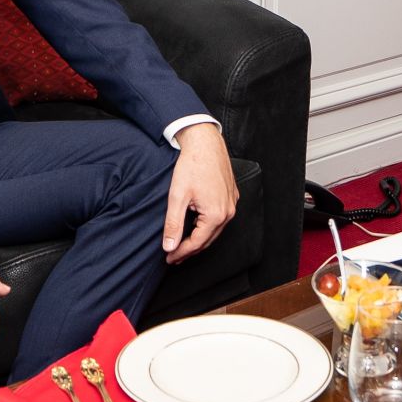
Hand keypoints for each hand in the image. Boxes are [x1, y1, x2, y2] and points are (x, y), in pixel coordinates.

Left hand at [165, 124, 237, 263]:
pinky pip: (220, 218)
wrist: (205, 142)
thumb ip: (173, 224)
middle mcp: (228, 212)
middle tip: (173, 256)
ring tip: (182, 244)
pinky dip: (207, 226)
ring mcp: (232, 203)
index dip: (181, 253)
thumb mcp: (177, 197)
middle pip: (208, 240)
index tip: (168, 258)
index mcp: (216, 215)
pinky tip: (196, 226)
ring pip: (215, 230)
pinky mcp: (232, 195)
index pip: (197, 243)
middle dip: (190, 250)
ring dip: (199, 239)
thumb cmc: (191, 166)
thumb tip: (169, 247)